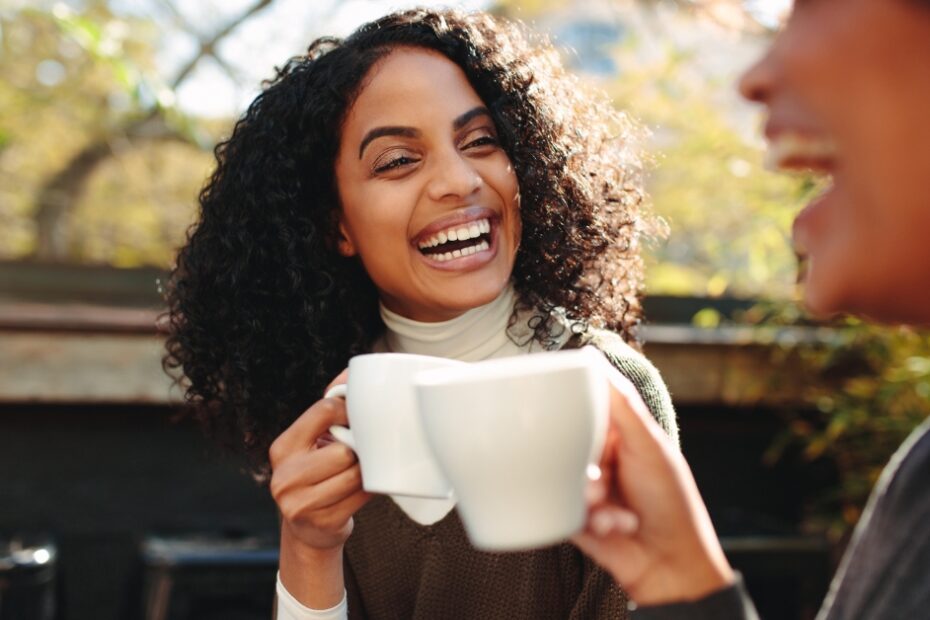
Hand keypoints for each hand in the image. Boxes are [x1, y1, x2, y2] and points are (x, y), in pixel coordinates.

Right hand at [269, 369, 370, 606]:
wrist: (308, 529)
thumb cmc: (317, 474)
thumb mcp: (314, 440)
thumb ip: (331, 406)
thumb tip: (354, 371)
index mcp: (282, 448)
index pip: (323, 411)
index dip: (347, 412)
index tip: (355, 419)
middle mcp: (284, 476)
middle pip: (343, 450)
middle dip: (357, 451)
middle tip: (359, 453)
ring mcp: (300, 503)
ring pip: (354, 474)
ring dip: (365, 472)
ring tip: (360, 471)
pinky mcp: (321, 523)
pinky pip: (360, 497)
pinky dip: (368, 491)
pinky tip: (363, 489)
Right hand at [572, 360, 733, 605]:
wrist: (671, 565)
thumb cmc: (672, 502)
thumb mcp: (649, 445)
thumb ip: (621, 404)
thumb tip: (593, 360)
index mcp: (617, 437)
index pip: (584, 409)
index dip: (570, 407)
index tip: (550, 400)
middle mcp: (599, 460)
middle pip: (565, 443)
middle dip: (583, 462)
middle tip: (599, 475)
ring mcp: (584, 489)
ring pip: (561, 477)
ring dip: (588, 494)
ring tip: (608, 507)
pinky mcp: (573, 519)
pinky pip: (561, 509)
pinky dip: (592, 519)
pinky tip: (615, 525)